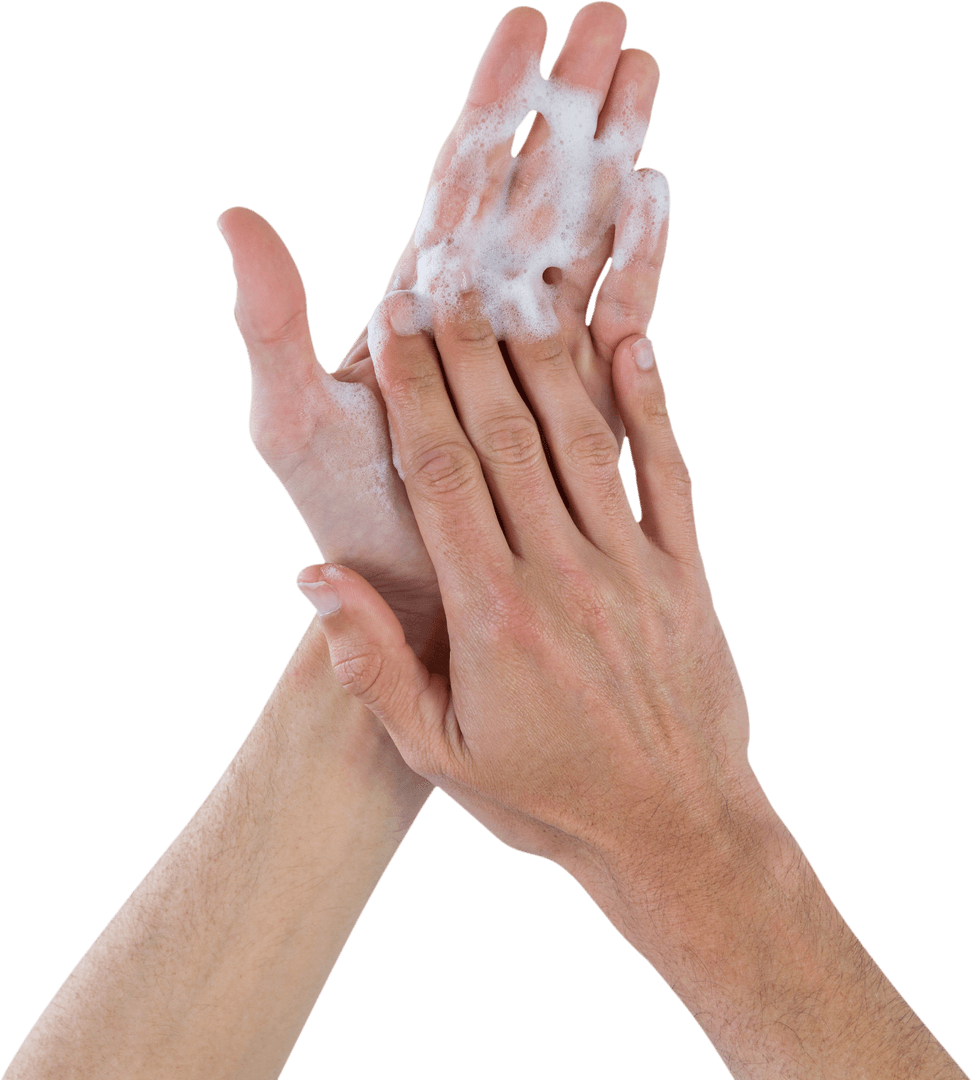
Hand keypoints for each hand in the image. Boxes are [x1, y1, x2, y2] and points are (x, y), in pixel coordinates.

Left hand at [218, 2, 668, 656]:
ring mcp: (531, 356)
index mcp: (414, 307)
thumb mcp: (292, 420)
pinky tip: (658, 199)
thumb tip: (232, 216)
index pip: (454, 186)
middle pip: (527, 192)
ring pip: (577, 239)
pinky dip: (638, 259)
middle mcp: (476, 320)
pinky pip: (613, 320)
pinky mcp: (576, 402)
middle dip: (567, 108)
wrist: (415, 600)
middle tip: (609, 24)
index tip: (527, 28)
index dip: (492, 106)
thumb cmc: (348, 519)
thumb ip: (270, 321)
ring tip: (645, 81)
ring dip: (611, 161)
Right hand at [307, 289, 766, 906]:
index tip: (395, 332)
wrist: (673, 830)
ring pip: (584, 439)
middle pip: (507, 438)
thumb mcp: (439, 751)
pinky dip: (650, 405)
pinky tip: (630, 342)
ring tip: (517, 289)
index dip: (415, 394)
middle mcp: (562, 577)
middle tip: (445, 278)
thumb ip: (372, 664)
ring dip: (548, 357)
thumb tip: (318, 576)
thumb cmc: (545, 796)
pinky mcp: (687, 576)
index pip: (442, 477)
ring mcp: (633, 571)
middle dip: (470, 351)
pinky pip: (669, 474)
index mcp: (492, 615)